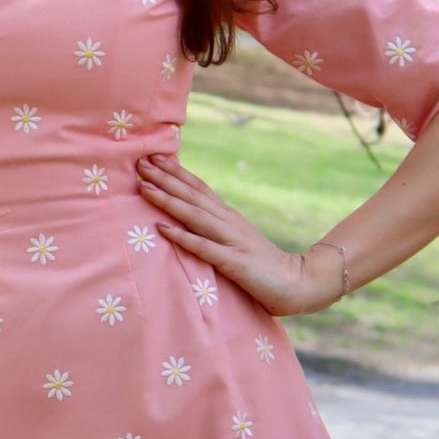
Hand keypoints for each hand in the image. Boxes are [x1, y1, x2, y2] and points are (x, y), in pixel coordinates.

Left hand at [136, 153, 343, 315]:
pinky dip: (182, 237)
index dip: (176, 171)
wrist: (298, 282)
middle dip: (165, 178)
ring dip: (168, 200)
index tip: (152, 156)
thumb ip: (215, 227)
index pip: (198, 187)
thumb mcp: (236, 239)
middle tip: (140, 162)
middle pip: (192, 195)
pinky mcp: (234, 262)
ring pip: (194, 215)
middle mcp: (228, 221)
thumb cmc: (261, 264)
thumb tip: (189, 216)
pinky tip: (162, 228)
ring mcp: (231, 240)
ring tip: (144, 187)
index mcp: (228, 215)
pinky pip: (203, 248)